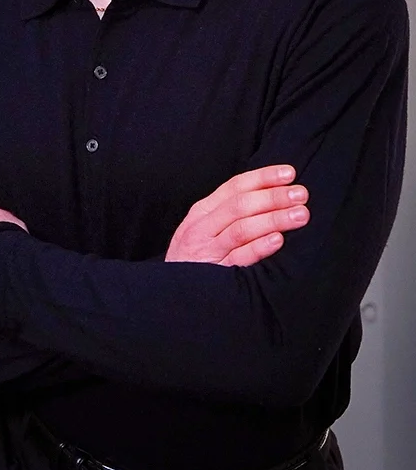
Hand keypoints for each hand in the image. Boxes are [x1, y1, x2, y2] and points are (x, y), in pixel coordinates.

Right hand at [165, 165, 308, 267]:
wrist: (168, 296)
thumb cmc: (195, 258)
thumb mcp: (204, 229)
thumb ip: (229, 213)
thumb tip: (272, 194)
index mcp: (202, 212)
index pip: (234, 187)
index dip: (263, 177)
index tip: (289, 173)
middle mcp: (203, 228)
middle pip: (240, 206)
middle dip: (273, 197)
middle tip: (301, 194)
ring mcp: (208, 252)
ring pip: (242, 229)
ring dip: (273, 219)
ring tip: (300, 215)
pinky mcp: (215, 276)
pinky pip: (239, 259)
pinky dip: (259, 247)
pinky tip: (278, 240)